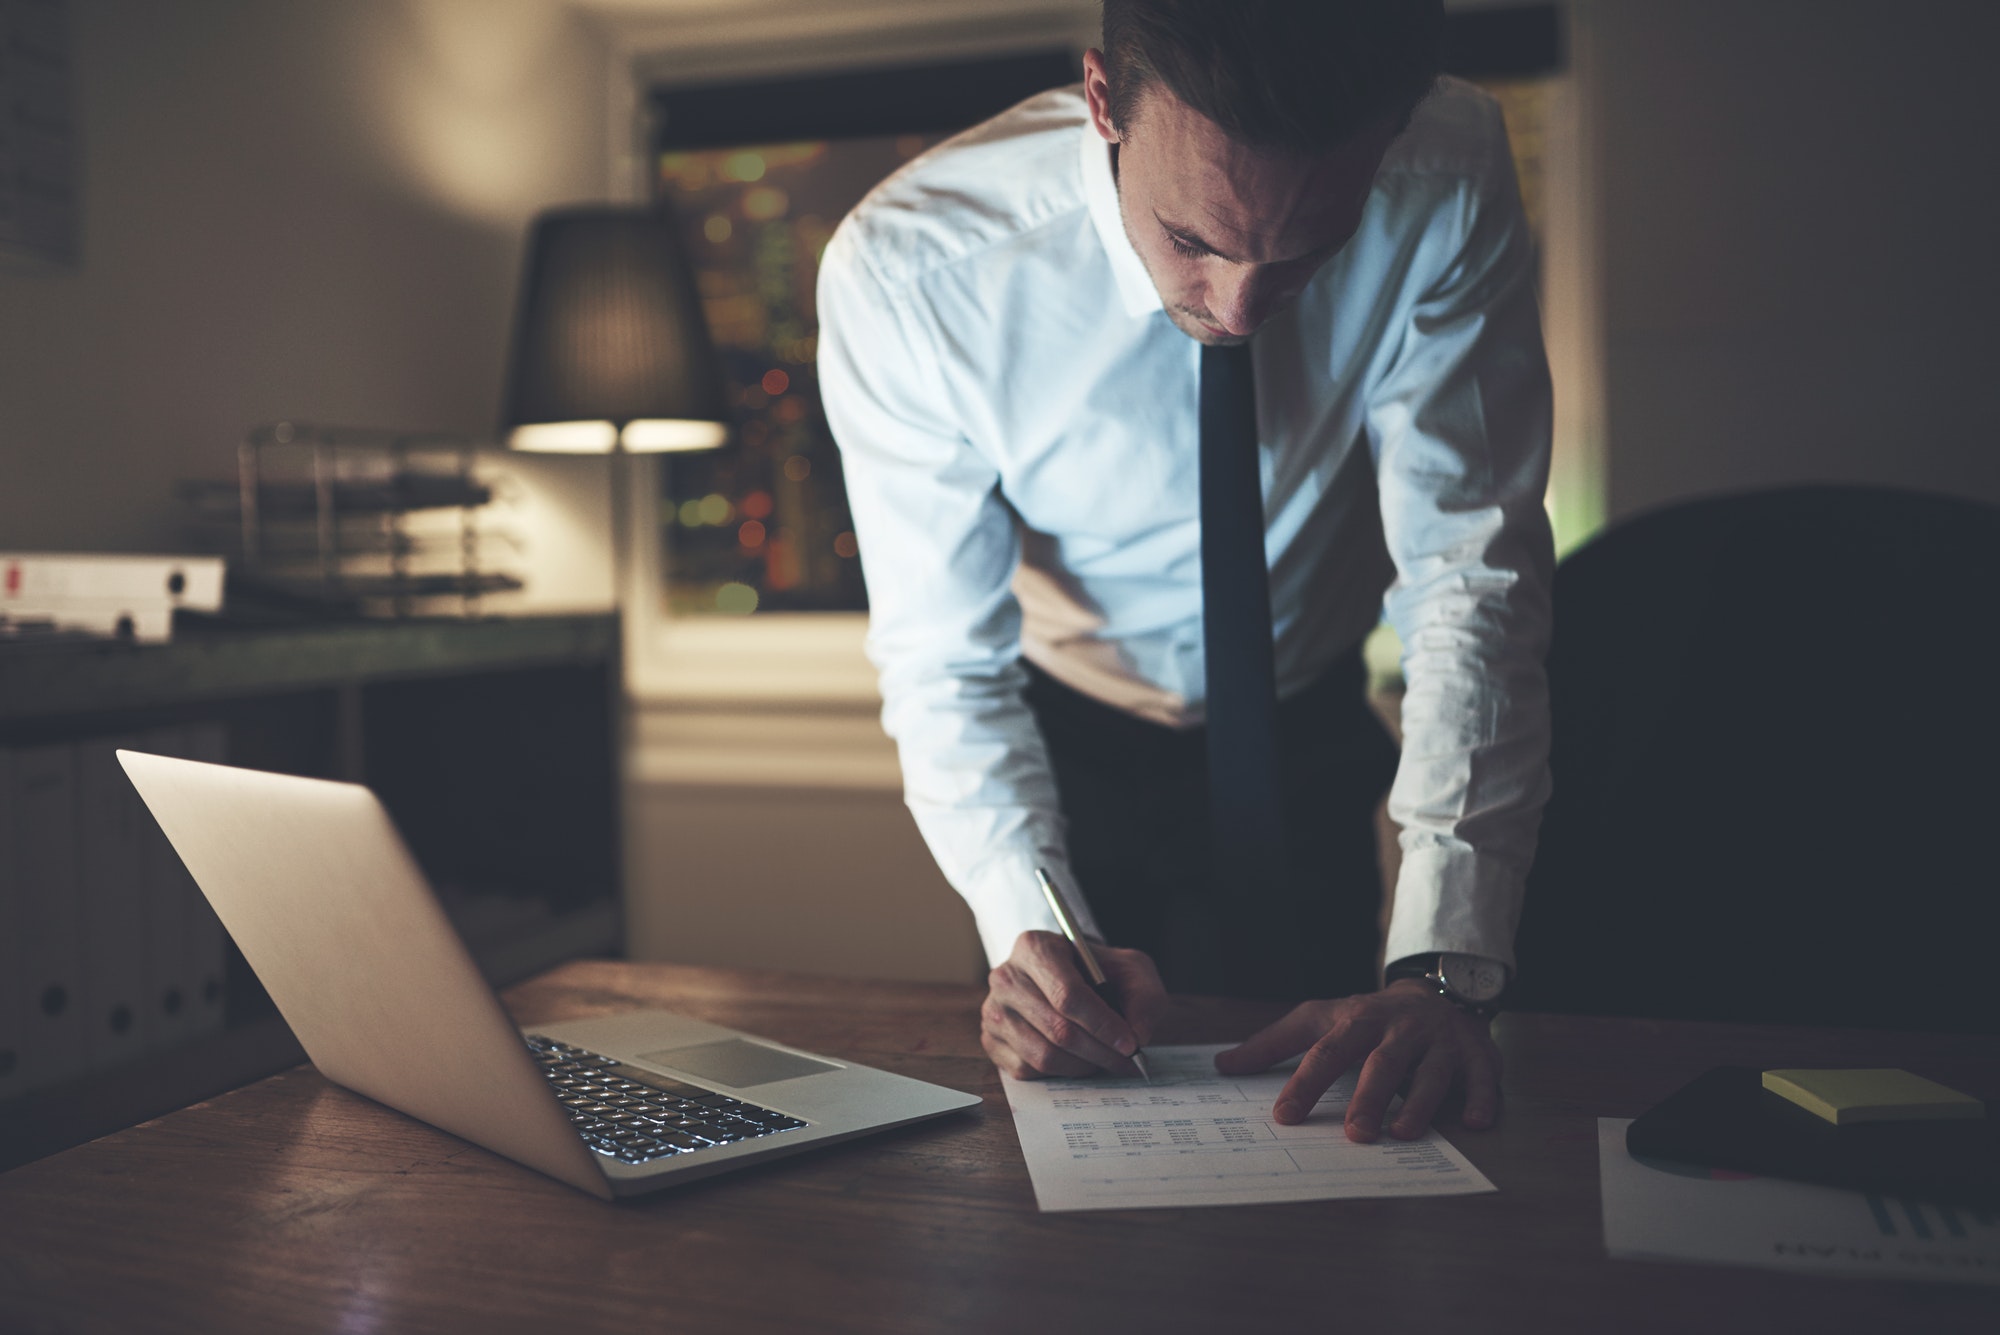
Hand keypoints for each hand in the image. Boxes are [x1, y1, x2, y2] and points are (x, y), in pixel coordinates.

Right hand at [981, 930, 1167, 1078]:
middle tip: (1128, 1061)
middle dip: (1100, 1051)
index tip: (1130, 1043)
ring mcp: (994, 1011)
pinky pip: (1028, 1070)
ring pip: (1043, 1055)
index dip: (1102, 1024)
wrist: (1071, 976)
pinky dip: (1062, 1072)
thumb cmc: (1099, 972)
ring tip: (1107, 1060)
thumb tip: (1138, 1034)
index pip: (1068, 994)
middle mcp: (1005, 977)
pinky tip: (1079, 1060)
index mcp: (1034, 947)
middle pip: (1057, 1029)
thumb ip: (1143, 997)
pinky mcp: (991, 1041)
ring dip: (1084, 1066)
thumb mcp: (1130, 970)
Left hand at [1214, 979, 1500, 1141]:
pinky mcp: (1476, 1055)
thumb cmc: (1368, 1017)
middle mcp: (1400, 1029)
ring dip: (1419, 1104)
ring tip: (1402, 1134)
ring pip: (1431, 1074)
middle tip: (1353, 1134)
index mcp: (1358, 1020)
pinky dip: (1481, 1099)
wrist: (1437, 992)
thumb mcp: (1321, 1019)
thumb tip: (1223, 1065)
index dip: (1305, 1083)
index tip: (1283, 1116)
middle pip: (1382, 1063)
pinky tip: (1475, 1123)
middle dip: (1368, 1097)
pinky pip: (1482, 1078)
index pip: (1327, 1052)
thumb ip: (1274, 1044)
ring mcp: (1440, 1042)